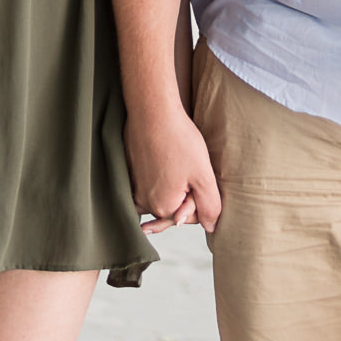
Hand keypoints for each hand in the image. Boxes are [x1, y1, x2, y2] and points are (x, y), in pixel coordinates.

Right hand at [127, 102, 222, 233]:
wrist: (152, 113)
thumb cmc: (179, 142)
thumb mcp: (203, 176)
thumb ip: (209, 206)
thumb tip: (212, 226)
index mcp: (163, 207)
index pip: (188, 216)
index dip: (199, 198)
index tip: (199, 176)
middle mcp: (144, 203)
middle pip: (173, 206)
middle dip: (186, 191)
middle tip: (189, 165)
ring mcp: (133, 188)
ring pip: (161, 194)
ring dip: (172, 183)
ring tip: (177, 161)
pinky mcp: (129, 173)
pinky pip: (147, 182)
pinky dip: (157, 175)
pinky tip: (163, 159)